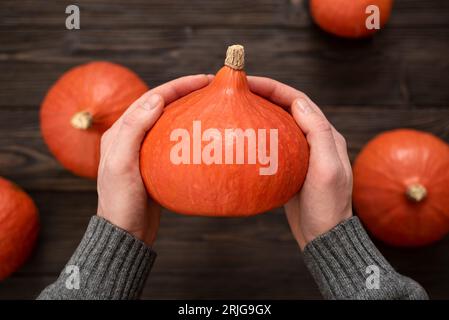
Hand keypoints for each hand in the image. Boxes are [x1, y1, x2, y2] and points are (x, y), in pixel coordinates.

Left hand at [97, 74, 212, 245]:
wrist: (125, 233)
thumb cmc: (120, 200)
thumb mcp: (122, 163)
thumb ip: (134, 128)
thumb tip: (156, 98)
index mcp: (120, 131)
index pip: (151, 99)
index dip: (177, 86)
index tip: (203, 79)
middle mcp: (131, 137)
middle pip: (162, 107)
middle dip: (185, 94)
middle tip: (211, 88)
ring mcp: (145, 151)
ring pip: (170, 123)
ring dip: (188, 111)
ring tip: (211, 105)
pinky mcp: (157, 165)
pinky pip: (175, 142)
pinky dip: (189, 133)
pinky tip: (204, 134)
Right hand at [248, 77, 352, 249]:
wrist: (323, 236)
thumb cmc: (327, 205)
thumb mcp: (326, 169)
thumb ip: (317, 133)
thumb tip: (298, 102)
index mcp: (326, 135)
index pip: (298, 101)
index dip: (274, 88)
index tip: (249, 81)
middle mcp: (314, 140)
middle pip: (286, 108)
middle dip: (264, 95)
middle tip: (238, 91)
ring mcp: (301, 154)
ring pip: (278, 124)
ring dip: (259, 113)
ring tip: (237, 107)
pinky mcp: (289, 167)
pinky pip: (272, 144)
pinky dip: (258, 135)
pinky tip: (242, 137)